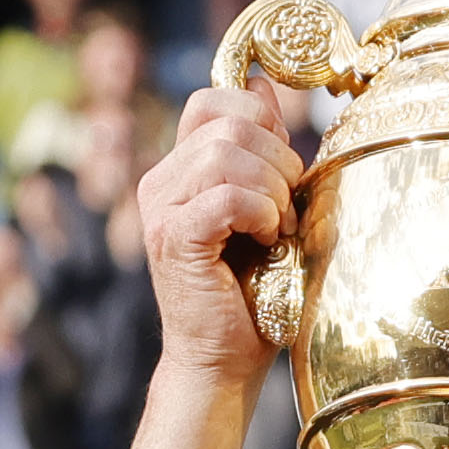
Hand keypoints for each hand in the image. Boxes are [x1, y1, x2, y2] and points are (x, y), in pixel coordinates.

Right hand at [127, 70, 300, 448]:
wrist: (223, 364)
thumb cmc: (250, 294)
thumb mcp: (266, 207)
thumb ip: (262, 151)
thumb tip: (264, 84)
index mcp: (179, 168)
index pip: (212, 100)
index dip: (259, 118)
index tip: (282, 166)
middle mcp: (160, 182)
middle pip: (229, 124)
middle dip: (278, 160)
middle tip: (288, 209)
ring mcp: (160, 210)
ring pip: (226, 154)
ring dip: (271, 190)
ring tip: (277, 229)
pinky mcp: (173, 240)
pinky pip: (225, 196)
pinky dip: (259, 213)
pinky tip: (267, 240)